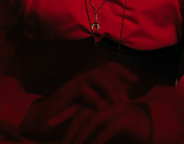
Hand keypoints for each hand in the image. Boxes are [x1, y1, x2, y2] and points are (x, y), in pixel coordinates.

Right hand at [20, 62, 137, 135]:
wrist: (46, 117)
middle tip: (128, 99)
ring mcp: (75, 82)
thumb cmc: (71, 112)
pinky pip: (82, 88)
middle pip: (105, 69)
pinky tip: (101, 104)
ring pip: (96, 75)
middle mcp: (84, 76)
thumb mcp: (92, 104)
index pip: (110, 66)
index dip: (124, 71)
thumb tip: (126, 97)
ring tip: (118, 101)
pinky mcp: (66, 92)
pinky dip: (93, 95)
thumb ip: (106, 99)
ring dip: (109, 87)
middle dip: (119, 82)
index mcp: (91, 77)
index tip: (136, 81)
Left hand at [63, 102, 151, 143]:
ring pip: (93, 119)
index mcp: (101, 100)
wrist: (153, 124)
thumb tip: (77, 133)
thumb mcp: (108, 122)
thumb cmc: (128, 125)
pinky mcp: (126, 117)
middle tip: (64, 143)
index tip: (49, 124)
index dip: (64, 115)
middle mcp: (107, 100)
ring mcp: (117, 107)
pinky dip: (99, 139)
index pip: (79, 106)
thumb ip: (94, 123)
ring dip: (82, 135)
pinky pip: (108, 128)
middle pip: (83, 112)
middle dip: (70, 129)